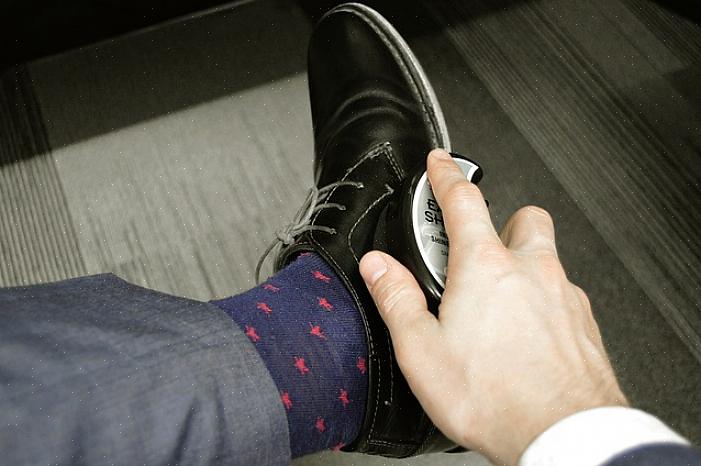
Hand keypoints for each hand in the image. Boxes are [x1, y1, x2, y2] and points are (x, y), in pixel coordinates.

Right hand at [359, 148, 627, 465]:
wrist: (563, 435)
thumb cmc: (495, 396)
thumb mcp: (421, 350)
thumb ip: (396, 298)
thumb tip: (378, 267)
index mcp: (485, 267)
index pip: (463, 201)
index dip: (446, 175)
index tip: (441, 162)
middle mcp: (531, 271)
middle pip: (523, 217)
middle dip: (500, 221)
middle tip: (476, 248)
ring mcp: (564, 295)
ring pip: (546, 258)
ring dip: (521, 265)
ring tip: (495, 304)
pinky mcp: (584, 324)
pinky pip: (563, 295)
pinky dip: (542, 302)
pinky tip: (525, 336)